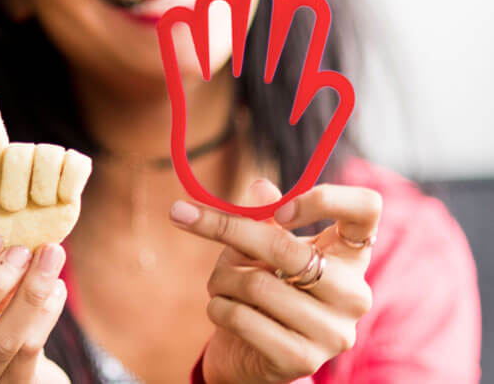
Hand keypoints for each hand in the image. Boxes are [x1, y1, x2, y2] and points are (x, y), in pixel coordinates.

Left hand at [0, 91, 91, 248]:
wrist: (37, 248)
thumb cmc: (6, 230)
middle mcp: (25, 157)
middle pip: (18, 153)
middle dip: (15, 187)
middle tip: (15, 209)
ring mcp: (52, 162)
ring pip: (49, 155)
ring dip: (42, 190)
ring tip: (40, 206)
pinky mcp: (76, 168)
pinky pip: (76, 163)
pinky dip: (69, 185)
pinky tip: (63, 198)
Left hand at [170, 178, 380, 382]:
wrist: (253, 352)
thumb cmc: (266, 285)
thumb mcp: (265, 245)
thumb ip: (263, 216)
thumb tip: (259, 187)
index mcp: (351, 254)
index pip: (366, 207)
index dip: (324, 198)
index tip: (279, 210)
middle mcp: (354, 293)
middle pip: (289, 248)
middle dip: (229, 230)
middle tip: (182, 213)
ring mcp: (333, 332)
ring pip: (256, 285)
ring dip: (221, 278)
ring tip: (221, 283)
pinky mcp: (302, 361)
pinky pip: (241, 317)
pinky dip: (218, 306)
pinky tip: (223, 308)